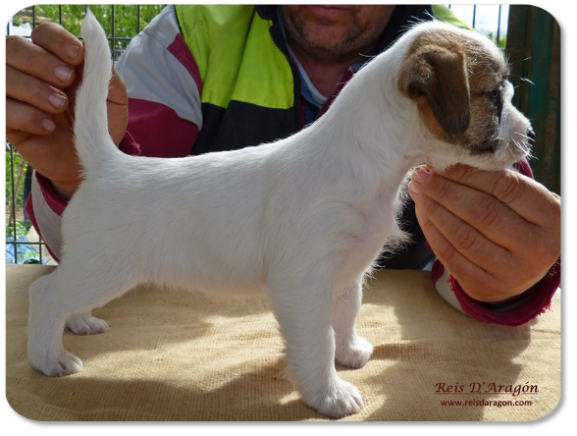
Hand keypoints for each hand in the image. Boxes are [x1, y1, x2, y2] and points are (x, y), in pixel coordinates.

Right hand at [6, 21, 127, 199]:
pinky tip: (48, 127)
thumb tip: (94, 40)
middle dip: (41, 60)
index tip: (78, 57)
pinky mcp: (7, 121)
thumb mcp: (112, 98)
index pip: (44, 32)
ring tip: (59, 107)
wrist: (92, 163)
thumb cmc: (102, 125)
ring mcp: (15, 94)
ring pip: (4, 75)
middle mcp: (30, 71)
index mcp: (56, 58)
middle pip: (15, 46)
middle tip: (66, 81)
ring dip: (33, 88)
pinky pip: (2, 109)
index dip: (57, 40)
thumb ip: (104, 70)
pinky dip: (25, 115)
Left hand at [408, 164, 560, 302]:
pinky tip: (423, 214)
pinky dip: (432, 232)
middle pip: (481, 212)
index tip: (440, 163)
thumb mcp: (521, 201)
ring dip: (434, 210)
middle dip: (445, 191)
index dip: (468, 174)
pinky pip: (451, 257)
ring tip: (418, 192)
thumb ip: (492, 182)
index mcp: (550, 216)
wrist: (525, 268)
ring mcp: (512, 272)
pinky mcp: (487, 287)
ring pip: (463, 236)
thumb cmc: (520, 222)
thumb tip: (443, 165)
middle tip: (421, 176)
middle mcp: (536, 247)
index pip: (504, 187)